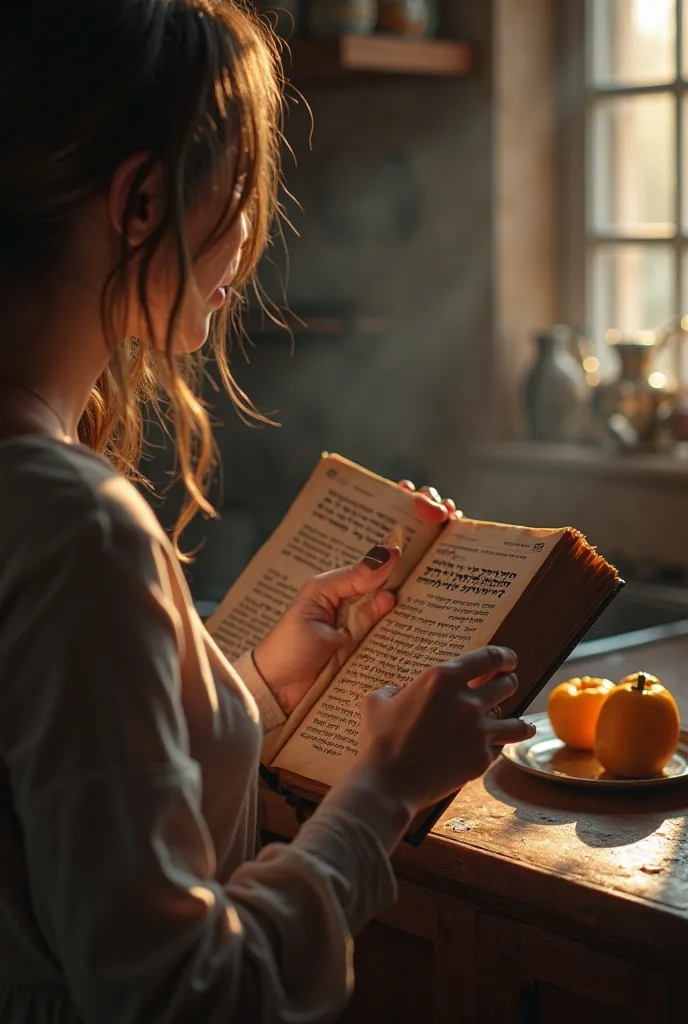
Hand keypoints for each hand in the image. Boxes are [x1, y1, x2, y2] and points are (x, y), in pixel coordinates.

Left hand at [254, 479, 456, 715]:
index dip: (403, 523)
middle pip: (402, 566)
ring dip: (429, 574)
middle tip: (448, 516)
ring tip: (450, 551)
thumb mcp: (317, 600)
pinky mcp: (380, 650)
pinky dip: (419, 617)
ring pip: (409, 595)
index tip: (429, 502)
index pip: (379, 547)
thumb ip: (352, 579)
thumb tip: (390, 553)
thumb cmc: (289, 642)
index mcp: (346, 579)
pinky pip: (403, 630)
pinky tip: (434, 602)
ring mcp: (374, 624)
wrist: (279, 692)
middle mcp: (364, 597)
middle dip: (425, 541)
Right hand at [355, 646, 535, 813]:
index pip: (489, 658)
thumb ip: (394, 689)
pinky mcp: (481, 759)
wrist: (388, 783)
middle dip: (508, 683)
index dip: (504, 657)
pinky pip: (499, 748)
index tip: (508, 660)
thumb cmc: (378, 740)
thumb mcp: (376, 701)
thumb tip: (402, 691)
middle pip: (507, 685)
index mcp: (442, 678)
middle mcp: (467, 701)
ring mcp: (479, 732)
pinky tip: (494, 748)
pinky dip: (497, 747)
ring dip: (517, 720)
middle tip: (505, 687)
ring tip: (519, 723)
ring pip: (516, 722)